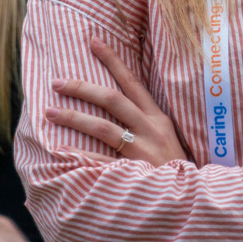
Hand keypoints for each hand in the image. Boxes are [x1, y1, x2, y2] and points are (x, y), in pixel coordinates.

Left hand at [45, 35, 187, 165]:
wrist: (192, 200)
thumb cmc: (174, 167)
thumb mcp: (165, 136)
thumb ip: (144, 120)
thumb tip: (115, 101)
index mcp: (157, 117)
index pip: (132, 81)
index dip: (113, 60)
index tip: (93, 41)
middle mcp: (150, 129)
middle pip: (112, 100)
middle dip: (82, 88)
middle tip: (56, 82)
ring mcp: (142, 152)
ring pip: (103, 128)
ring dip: (75, 118)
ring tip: (51, 112)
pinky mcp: (134, 175)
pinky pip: (101, 162)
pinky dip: (81, 154)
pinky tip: (61, 149)